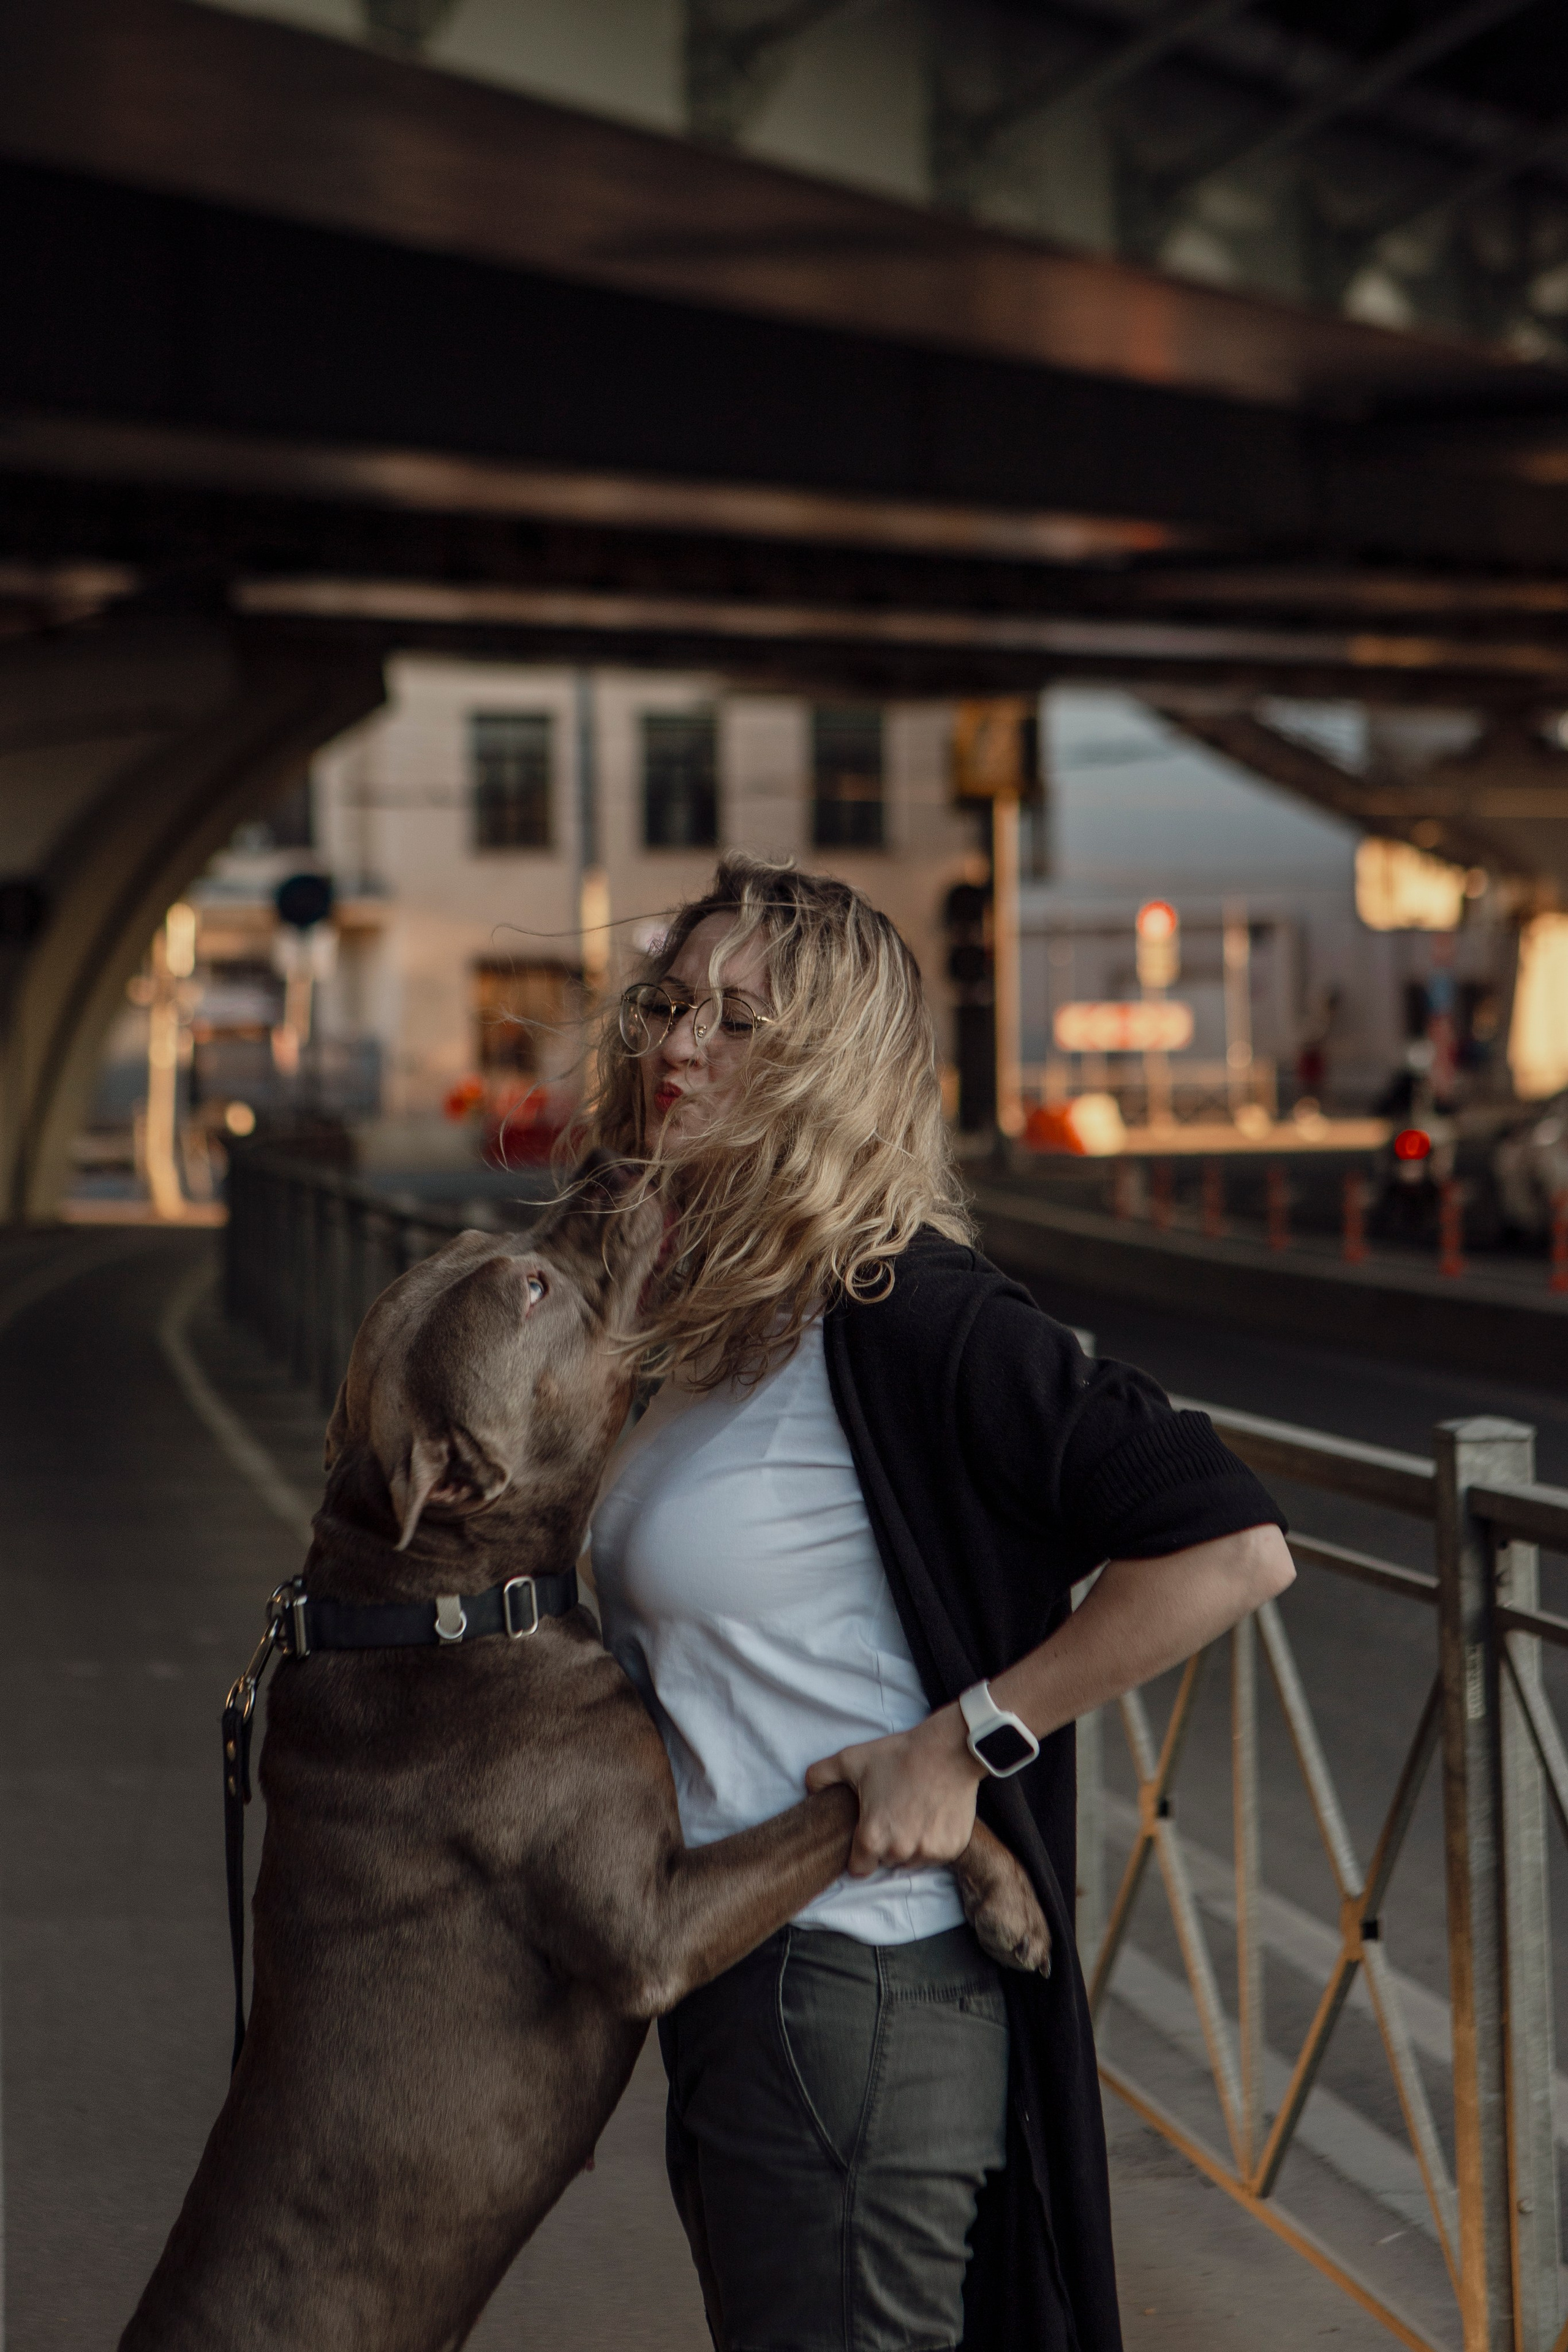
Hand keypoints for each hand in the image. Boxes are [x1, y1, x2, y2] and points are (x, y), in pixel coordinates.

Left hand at [805, 1704, 985, 1877]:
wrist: (948, 1749)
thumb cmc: (899, 1755)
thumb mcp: (851, 1760)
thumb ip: (821, 1775)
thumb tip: (808, 1788)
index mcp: (872, 1838)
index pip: (858, 1869)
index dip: (859, 1853)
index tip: (866, 1834)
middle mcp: (900, 1851)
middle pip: (886, 1862)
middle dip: (886, 1844)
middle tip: (893, 1812)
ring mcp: (928, 1852)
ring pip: (911, 1860)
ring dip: (911, 1844)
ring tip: (914, 1811)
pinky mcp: (952, 1849)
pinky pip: (936, 1854)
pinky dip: (934, 1840)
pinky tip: (932, 1814)